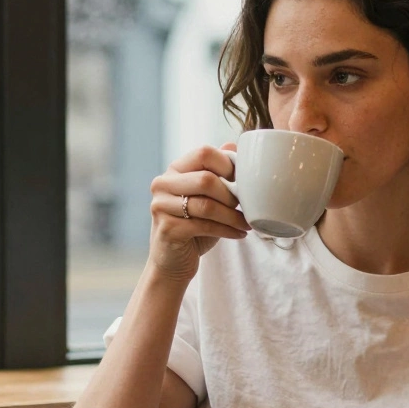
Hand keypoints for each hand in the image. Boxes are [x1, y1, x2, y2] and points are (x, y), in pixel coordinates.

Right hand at [148, 142, 249, 281]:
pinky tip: (239, 234)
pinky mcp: (167, 229)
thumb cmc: (194, 227)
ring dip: (233, 216)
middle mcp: (162, 184)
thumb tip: (234, 144)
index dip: (228, 164)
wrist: (172, 263)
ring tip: (247, 223)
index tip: (242, 180)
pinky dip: (227, 230)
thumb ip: (217, 172)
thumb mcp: (207, 197)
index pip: (204, 153)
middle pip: (206, 179)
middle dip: (231, 194)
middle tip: (245, 206)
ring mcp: (161, 206)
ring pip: (207, 205)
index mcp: (174, 170)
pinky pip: (204, 226)